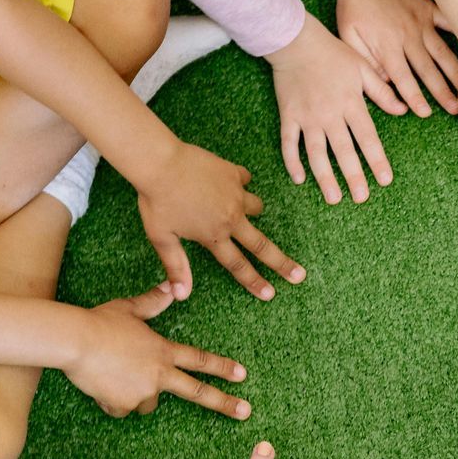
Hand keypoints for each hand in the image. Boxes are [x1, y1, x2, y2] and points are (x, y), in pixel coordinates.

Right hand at [66, 283, 251, 418]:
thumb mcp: (129, 308)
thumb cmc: (100, 322)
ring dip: (137, 394)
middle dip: (224, 403)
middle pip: (197, 392)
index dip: (222, 367)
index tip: (242, 375)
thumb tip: (171, 288)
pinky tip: (100, 384)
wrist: (75, 341)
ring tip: (114, 373)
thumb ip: (153, 303)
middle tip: (245, 412)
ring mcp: (143, 392)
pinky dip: (113, 401)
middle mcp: (159, 374)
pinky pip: (121, 409)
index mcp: (163, 350)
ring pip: (147, 402)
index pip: (199, 360)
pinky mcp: (123, 405)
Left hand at [134, 141, 303, 300]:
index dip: (255, 282)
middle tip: (300, 275)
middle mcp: (230, 218)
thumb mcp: (162, 238)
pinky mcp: (233, 173)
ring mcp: (235, 194)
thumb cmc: (157, 201)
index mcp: (213, 235)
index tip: (271, 294)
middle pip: (261, 245)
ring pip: (256, 207)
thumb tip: (181, 296)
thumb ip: (176, 266)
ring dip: (253, 212)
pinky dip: (240, 183)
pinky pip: (244, 179)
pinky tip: (230, 182)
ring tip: (244, 211)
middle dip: (282, 263)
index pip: (238, 265)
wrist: (161, 162)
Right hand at [268, 18, 400, 204]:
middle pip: (343, 151)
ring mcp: (307, 117)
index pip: (367, 137)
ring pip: (316, 153)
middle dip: (353, 176)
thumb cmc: (333, 53)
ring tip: (334, 198)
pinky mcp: (288, 116)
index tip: (385, 180)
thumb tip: (403, 110)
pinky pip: (289, 143)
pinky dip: (292, 161)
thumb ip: (382, 91)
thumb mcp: (363, 68)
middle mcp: (330, 114)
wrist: (296, 41)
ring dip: (325, 177)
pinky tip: (299, 179)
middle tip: (361, 198)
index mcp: (351, 103)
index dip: (377, 160)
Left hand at [334, 0, 457, 120]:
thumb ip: (366, 62)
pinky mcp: (428, 8)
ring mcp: (421, 22)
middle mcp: (408, 37)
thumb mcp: (348, 36)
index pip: (402, 78)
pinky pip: (448, 21)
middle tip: (456, 109)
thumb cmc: (353, 6)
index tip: (425, 113)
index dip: (414, 97)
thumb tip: (386, 82)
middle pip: (428, 69)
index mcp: (387, 46)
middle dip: (442, 92)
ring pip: (442, 51)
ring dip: (455, 71)